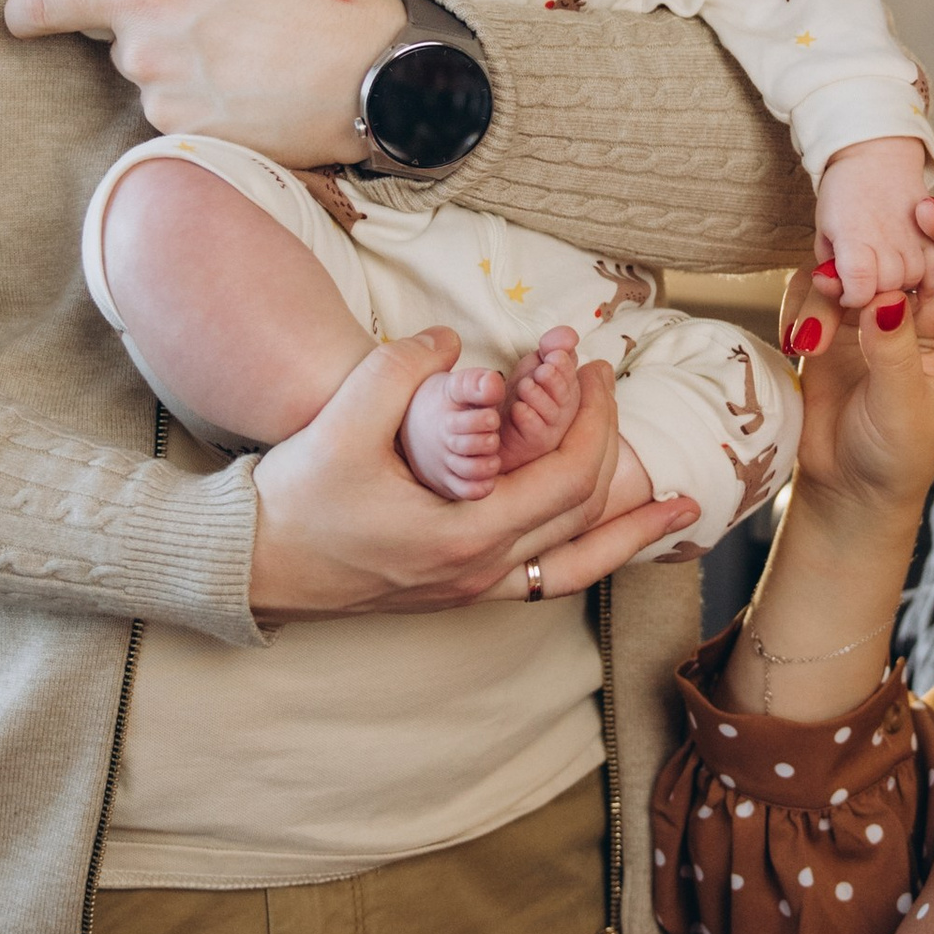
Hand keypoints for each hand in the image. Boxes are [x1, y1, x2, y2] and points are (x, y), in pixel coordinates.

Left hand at [3, 0, 406, 164]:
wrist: (372, 77)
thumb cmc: (318, 0)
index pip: (53, 2)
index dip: (31, 10)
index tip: (18, 15)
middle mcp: (142, 49)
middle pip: (125, 42)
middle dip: (162, 34)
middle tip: (227, 27)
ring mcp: (164, 99)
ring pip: (157, 83)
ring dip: (189, 73)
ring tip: (253, 61)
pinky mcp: (191, 140)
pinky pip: (183, 121)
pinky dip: (211, 110)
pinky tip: (257, 96)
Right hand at [248, 328, 696, 615]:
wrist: (250, 567)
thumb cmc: (294, 499)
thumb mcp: (342, 421)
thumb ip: (403, 371)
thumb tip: (457, 343)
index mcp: (463, 536)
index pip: (567, 478)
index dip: (594, 420)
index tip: (591, 370)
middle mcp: (479, 572)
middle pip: (582, 512)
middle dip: (611, 446)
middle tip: (608, 387)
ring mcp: (471, 589)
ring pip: (576, 564)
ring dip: (632, 531)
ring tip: (683, 510)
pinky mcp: (456, 590)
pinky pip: (544, 578)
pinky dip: (587, 555)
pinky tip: (606, 539)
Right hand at [718, 201, 933, 723]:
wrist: (847, 488)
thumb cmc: (895, 455)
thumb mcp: (904, 407)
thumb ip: (894, 351)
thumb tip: (884, 299)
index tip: (928, 212)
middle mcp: (921, 307)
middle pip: (908, 246)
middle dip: (879, 243)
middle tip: (850, 257)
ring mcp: (871, 309)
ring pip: (853, 262)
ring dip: (831, 284)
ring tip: (818, 331)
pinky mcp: (828, 320)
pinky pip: (812, 289)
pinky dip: (803, 306)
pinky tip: (801, 343)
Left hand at [812, 138, 933, 310]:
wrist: (874, 158)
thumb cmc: (843, 196)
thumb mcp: (824, 231)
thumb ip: (829, 268)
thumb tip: (834, 290)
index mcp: (853, 234)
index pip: (859, 287)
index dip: (852, 297)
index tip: (848, 291)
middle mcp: (886, 235)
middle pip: (888, 288)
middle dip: (875, 293)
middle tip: (866, 281)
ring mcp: (912, 232)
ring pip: (913, 279)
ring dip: (900, 285)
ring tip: (886, 273)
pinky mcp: (932, 230)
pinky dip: (926, 278)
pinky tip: (913, 277)